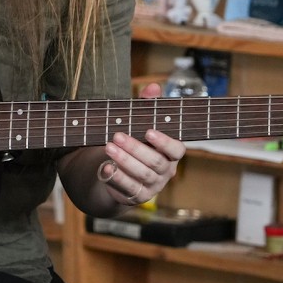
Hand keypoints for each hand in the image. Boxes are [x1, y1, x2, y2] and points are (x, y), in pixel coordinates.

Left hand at [97, 82, 184, 205]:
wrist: (123, 172)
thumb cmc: (137, 142)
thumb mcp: (141, 122)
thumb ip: (148, 106)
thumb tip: (154, 87)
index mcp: (171, 153)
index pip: (176, 150)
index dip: (165, 142)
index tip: (149, 132)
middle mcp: (165, 171)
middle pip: (155, 163)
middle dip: (135, 149)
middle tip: (117, 136)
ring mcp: (152, 186)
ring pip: (142, 175)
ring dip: (125, 161)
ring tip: (109, 147)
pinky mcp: (136, 196)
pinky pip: (129, 189)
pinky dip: (117, 178)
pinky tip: (106, 167)